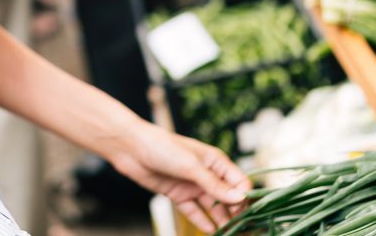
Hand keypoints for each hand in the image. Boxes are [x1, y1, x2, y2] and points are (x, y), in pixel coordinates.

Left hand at [110, 122, 251, 232]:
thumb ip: (214, 185)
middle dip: (235, 212)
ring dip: (220, 219)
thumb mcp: (191, 166)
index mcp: (215, 161)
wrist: (130, 148)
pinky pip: (194, 211)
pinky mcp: (177, 194)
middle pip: (227, 197)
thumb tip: (239, 199)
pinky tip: (211, 230)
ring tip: (229, 233)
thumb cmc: (162, 147)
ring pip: (211, 206)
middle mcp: (206, 174)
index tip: (245, 212)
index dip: (243, 197)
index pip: (239, 182)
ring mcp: (192, 185)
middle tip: (242, 230)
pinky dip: (202, 220)